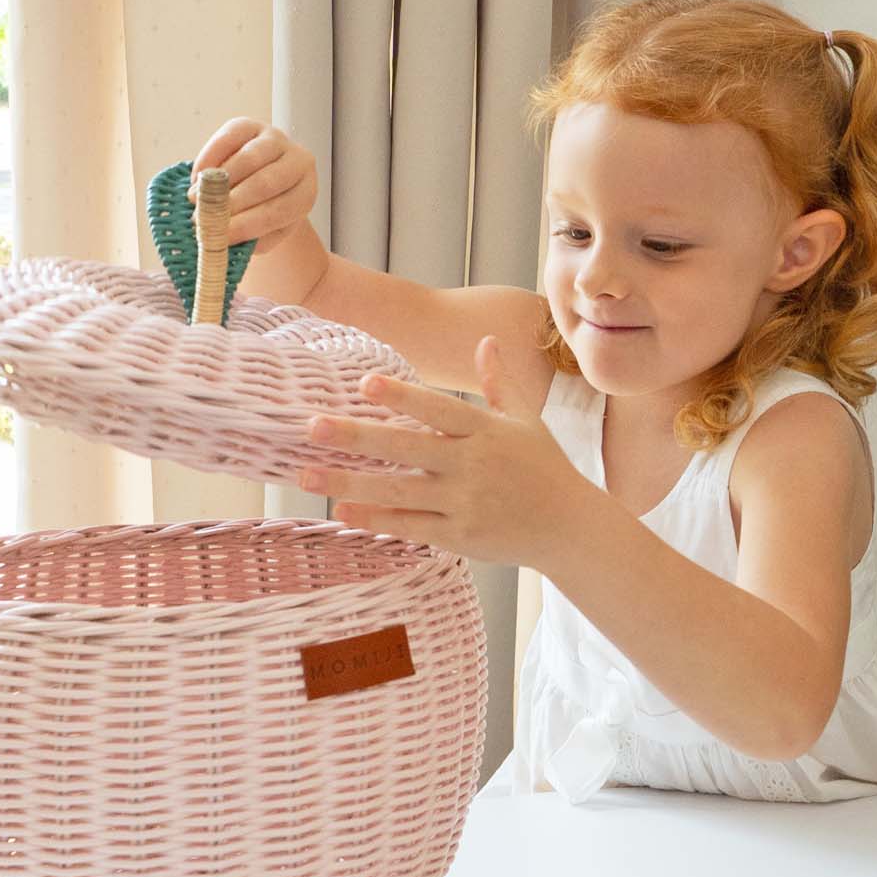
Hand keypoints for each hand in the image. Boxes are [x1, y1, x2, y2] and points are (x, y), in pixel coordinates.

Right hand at [187, 118, 317, 253]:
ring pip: (248, 159)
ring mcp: (275, 139)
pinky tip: (198, 176)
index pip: (280, 210)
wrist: (260, 181)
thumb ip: (249, 238)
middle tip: (204, 217)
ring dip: (219, 181)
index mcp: (306, 192)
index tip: (222, 236)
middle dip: (232, 202)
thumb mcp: (263, 233)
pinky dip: (210, 158)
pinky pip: (228, 139)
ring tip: (196, 199)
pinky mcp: (250, 125)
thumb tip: (221, 239)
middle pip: (266, 183)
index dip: (249, 224)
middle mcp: (298, 162)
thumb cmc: (262, 210)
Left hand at [297, 336, 588, 568]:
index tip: (364, 382)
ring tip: (307, 473)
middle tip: (313, 426)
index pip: (439, 409)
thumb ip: (499, 383)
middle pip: (408, 448)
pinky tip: (342, 510)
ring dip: (350, 482)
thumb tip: (486, 339)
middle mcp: (473, 465)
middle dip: (358, 436)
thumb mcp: (526, 420)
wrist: (570, 528)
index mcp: (487, 431)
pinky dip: (376, 519)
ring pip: (399, 491)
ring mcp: (465, 503)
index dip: (402, 396)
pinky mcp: (460, 537)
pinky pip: (410, 526)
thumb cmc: (544, 468)